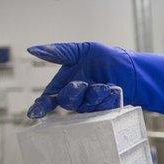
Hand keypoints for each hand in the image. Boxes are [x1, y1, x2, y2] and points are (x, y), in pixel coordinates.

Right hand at [27, 42, 163, 118]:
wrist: (131, 68)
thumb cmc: (106, 59)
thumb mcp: (82, 51)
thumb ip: (59, 52)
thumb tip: (32, 49)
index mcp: (65, 85)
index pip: (48, 100)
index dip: (40, 107)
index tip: (34, 113)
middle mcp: (76, 99)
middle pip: (66, 102)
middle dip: (73, 93)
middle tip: (83, 84)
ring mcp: (91, 107)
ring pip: (84, 107)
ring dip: (94, 95)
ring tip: (105, 85)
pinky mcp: (106, 113)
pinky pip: (102, 110)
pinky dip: (107, 99)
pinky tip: (113, 91)